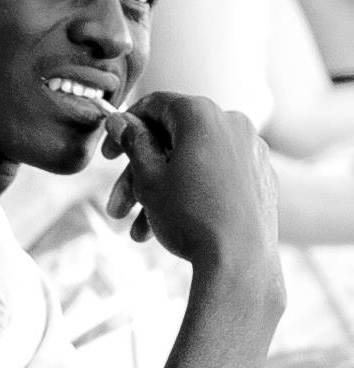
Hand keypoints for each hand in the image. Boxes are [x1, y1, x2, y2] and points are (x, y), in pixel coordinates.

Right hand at [101, 92, 278, 266]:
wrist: (240, 262)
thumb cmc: (190, 216)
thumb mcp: (148, 178)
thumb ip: (133, 142)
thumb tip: (119, 119)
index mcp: (201, 114)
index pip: (154, 105)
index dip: (124, 127)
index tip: (108, 154)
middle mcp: (232, 123)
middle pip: (171, 141)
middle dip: (138, 177)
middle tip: (115, 208)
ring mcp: (251, 150)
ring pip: (191, 163)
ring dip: (158, 194)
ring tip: (136, 233)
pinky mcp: (261, 177)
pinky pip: (215, 176)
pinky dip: (189, 194)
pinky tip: (167, 228)